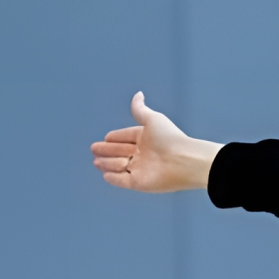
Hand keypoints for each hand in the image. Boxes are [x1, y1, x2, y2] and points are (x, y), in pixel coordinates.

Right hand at [90, 92, 222, 192]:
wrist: (183, 161)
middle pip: (121, 152)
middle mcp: (143, 154)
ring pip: (119, 166)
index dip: (116, 137)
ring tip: (97, 162)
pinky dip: (114, 178)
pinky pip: (123, 180)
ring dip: (108, 163)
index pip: (127, 137)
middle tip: (94, 149)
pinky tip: (105, 175)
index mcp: (146, 139)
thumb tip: (138, 94)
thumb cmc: (170, 138)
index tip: (106, 137)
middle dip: (107, 151)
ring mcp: (141, 170)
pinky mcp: (139, 183)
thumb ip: (140, 110)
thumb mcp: (153, 120)